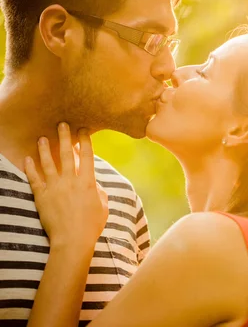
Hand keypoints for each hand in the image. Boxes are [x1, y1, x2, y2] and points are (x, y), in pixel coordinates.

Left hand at [25, 123, 107, 248]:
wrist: (73, 240)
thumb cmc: (92, 225)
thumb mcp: (103, 205)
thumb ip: (98, 191)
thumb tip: (94, 184)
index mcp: (88, 182)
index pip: (87, 156)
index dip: (85, 141)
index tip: (83, 130)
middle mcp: (70, 181)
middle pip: (67, 154)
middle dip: (65, 137)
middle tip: (62, 124)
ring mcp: (55, 188)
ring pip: (48, 163)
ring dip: (45, 149)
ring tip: (42, 138)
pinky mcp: (42, 197)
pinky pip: (34, 179)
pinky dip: (30, 168)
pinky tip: (27, 158)